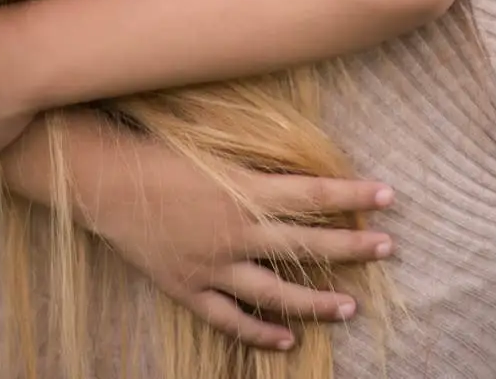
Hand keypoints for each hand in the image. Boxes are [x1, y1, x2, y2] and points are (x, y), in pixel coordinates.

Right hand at [76, 137, 394, 350]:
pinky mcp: (188, 288)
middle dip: (352, 246)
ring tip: (350, 307)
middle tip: (388, 248)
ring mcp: (211, 266)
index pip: (314, 195)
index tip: (389, 197)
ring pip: (275, 292)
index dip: (354, 196)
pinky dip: (260, 334)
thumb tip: (304, 175)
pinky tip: (288, 340)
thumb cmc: (162, 156)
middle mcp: (234, 233)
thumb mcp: (218, 153)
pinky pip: (230, 320)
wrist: (106, 183)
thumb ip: (259, 169)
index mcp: (244, 192)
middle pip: (306, 243)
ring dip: (316, 301)